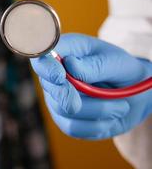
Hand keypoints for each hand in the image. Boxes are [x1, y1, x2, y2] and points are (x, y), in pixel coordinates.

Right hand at [30, 33, 151, 139]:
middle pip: (49, 86)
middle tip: (91, 95)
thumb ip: (94, 65)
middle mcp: (55, 75)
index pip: (43, 57)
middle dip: (69, 95)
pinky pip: (73, 128)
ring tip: (121, 106)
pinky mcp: (64, 119)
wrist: (136, 97)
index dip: (46, 67)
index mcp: (66, 51)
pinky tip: (110, 117)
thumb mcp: (117, 63)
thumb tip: (70, 66)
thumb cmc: (122, 72)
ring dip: (99, 110)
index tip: (60, 76)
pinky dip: (97, 125)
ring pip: (64, 110)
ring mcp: (57, 98)